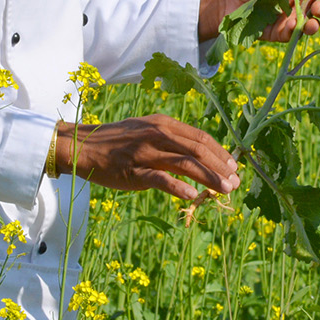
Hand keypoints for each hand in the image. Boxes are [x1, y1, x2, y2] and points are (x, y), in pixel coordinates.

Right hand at [55, 116, 240, 198]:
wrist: (84, 146)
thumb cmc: (118, 141)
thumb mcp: (147, 130)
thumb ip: (171, 139)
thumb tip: (199, 154)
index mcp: (164, 124)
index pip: (201, 137)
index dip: (220, 153)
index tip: (233, 166)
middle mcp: (158, 134)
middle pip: (198, 150)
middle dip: (220, 167)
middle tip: (235, 182)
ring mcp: (146, 152)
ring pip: (186, 163)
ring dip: (209, 178)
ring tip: (225, 190)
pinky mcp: (134, 171)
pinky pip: (160, 179)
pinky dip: (179, 187)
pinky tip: (193, 196)